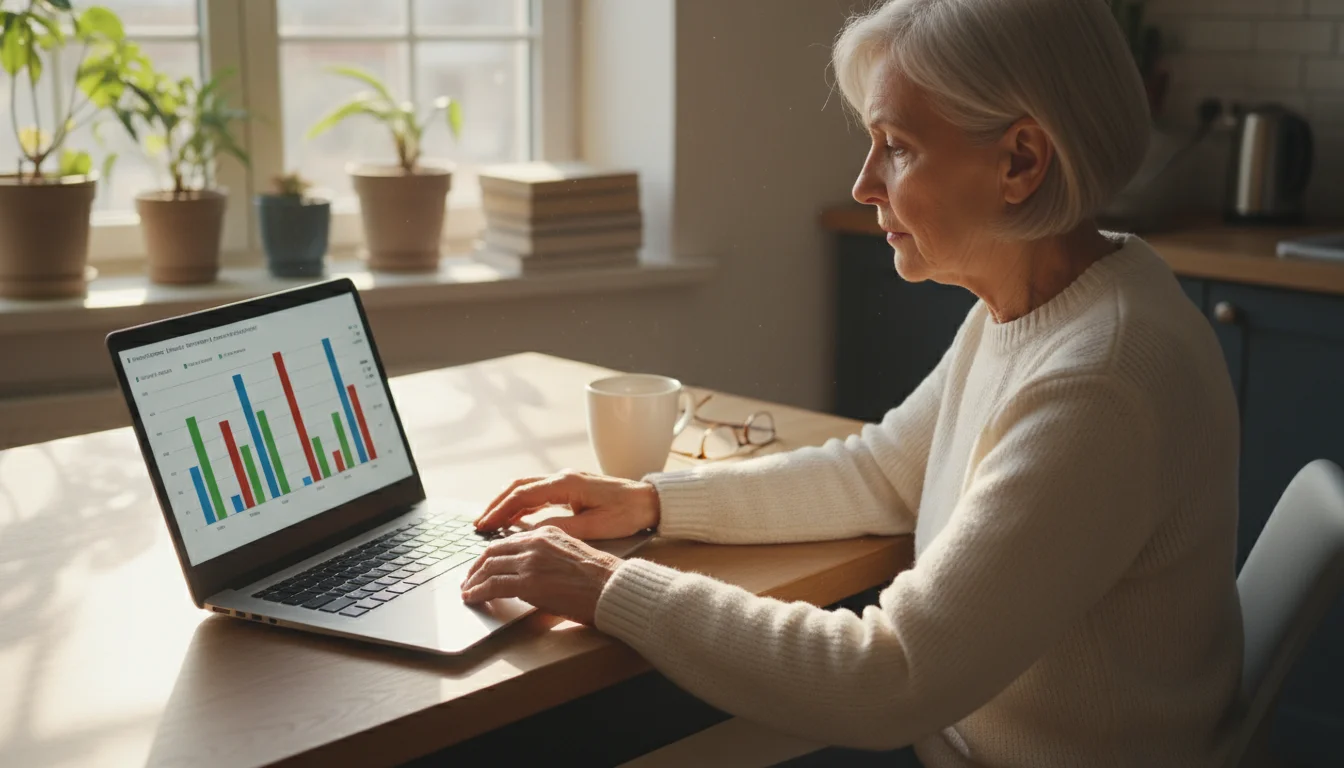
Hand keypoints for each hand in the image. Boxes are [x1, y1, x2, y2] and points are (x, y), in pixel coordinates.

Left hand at [459, 526, 620, 624]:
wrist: (611, 587)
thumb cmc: (599, 577)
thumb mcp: (571, 553)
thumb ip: (548, 555)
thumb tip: (532, 571)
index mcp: (546, 532)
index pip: (509, 541)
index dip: (491, 554)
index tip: (484, 564)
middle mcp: (535, 542)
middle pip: (493, 551)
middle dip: (477, 566)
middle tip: (469, 578)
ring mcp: (529, 562)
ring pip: (489, 567)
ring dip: (474, 580)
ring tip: (468, 591)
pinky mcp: (527, 583)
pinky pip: (492, 586)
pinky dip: (478, 592)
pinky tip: (472, 598)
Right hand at [473, 469, 660, 539]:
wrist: (650, 502)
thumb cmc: (628, 513)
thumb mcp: (595, 527)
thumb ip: (561, 529)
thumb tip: (531, 533)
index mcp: (566, 483)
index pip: (523, 495)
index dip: (500, 511)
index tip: (485, 525)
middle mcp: (563, 477)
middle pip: (518, 487)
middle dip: (496, 504)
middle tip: (480, 524)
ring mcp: (566, 480)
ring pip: (526, 488)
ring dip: (506, 503)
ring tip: (491, 522)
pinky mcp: (571, 487)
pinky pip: (538, 493)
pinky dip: (521, 504)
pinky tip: (514, 518)